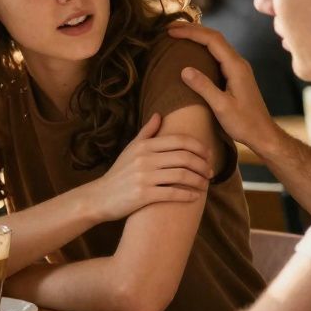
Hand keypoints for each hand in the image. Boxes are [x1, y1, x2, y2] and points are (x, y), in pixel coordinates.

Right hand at [85, 112, 212, 222]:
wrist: (100, 197)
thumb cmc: (119, 173)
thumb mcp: (131, 149)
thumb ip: (146, 132)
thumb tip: (159, 114)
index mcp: (144, 146)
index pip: (179, 141)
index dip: (199, 147)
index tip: (209, 154)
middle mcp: (145, 159)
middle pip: (184, 157)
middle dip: (202, 164)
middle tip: (211, 171)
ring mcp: (144, 177)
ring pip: (181, 175)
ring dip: (198, 180)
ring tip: (205, 184)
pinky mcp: (143, 195)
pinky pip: (172, 193)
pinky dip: (187, 195)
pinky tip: (195, 197)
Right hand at [168, 22, 277, 149]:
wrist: (262, 134)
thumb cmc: (244, 123)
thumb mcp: (221, 107)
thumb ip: (204, 87)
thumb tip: (184, 69)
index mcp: (236, 67)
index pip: (212, 40)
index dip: (191, 32)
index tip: (171, 32)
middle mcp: (239, 63)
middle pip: (215, 37)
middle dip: (192, 29)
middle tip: (170, 27)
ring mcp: (238, 68)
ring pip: (216, 44)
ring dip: (198, 36)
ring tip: (178, 34)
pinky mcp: (235, 75)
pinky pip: (218, 54)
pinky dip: (203, 47)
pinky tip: (193, 51)